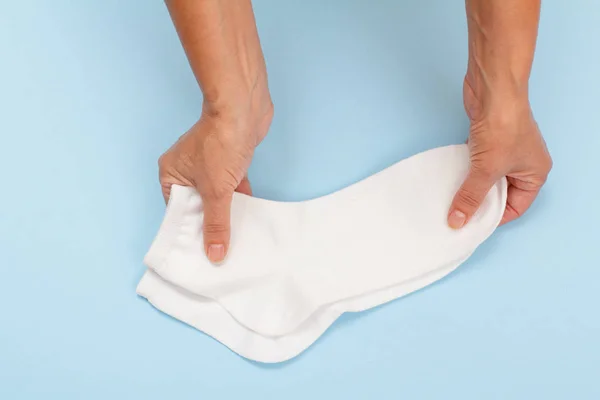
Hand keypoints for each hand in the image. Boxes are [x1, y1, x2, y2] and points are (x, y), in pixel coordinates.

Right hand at [158, 104, 272, 262]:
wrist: (244, 108)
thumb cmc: (221, 142)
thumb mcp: (216, 191)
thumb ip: (216, 223)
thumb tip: (214, 254)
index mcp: (171, 174)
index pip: (177, 211)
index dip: (189, 232)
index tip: (201, 254)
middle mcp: (186, 168)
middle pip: (197, 205)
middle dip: (210, 224)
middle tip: (221, 251)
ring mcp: (208, 163)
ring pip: (216, 196)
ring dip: (228, 212)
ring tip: (236, 240)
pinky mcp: (229, 159)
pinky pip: (232, 186)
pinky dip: (239, 199)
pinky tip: (249, 217)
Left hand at [448, 78, 552, 227]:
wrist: (493, 91)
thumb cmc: (504, 127)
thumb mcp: (486, 170)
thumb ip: (471, 196)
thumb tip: (458, 220)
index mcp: (535, 173)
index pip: (516, 206)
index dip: (495, 217)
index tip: (472, 225)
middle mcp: (524, 162)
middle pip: (500, 192)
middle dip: (480, 201)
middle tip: (459, 214)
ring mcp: (507, 149)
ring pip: (487, 177)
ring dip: (471, 184)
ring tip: (452, 198)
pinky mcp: (490, 138)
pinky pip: (477, 161)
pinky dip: (466, 168)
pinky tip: (451, 176)